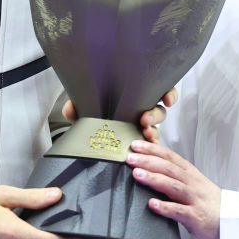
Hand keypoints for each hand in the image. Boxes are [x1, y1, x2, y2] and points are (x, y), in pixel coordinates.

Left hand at [61, 87, 178, 142]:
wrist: (89, 144)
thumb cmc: (93, 121)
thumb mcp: (85, 112)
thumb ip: (78, 108)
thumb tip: (71, 108)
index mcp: (133, 100)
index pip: (157, 91)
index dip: (167, 93)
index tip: (166, 98)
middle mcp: (141, 113)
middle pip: (159, 111)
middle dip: (156, 114)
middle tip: (145, 118)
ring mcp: (142, 131)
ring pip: (157, 129)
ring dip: (154, 130)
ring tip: (146, 133)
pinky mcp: (141, 147)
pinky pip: (152, 147)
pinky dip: (152, 147)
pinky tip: (148, 146)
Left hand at [125, 140, 219, 238]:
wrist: (231, 220)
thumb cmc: (208, 202)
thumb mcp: (193, 183)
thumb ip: (174, 174)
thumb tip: (151, 163)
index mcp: (189, 173)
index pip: (169, 156)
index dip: (152, 149)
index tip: (136, 144)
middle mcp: (191, 183)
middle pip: (168, 168)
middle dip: (148, 161)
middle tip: (130, 157)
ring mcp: (194, 199)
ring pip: (172, 186)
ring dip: (153, 179)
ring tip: (137, 174)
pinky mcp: (195, 217)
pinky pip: (178, 211)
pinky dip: (165, 207)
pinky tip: (152, 204)